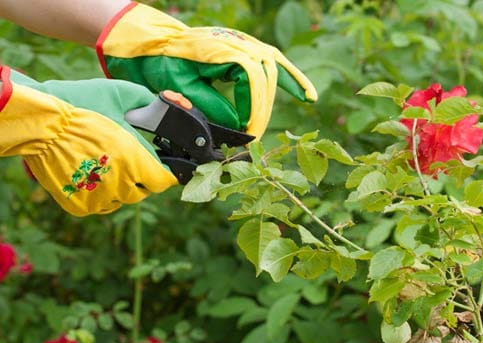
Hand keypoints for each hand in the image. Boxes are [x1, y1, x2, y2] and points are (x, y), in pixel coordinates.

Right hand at [0, 66, 177, 215]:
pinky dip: (100, 193)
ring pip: (122, 199)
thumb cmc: (80, 105)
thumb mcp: (121, 94)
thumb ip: (148, 102)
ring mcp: (99, 198)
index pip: (163, 180)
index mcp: (135, 160)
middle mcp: (120, 184)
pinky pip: (100, 204)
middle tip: (131, 161)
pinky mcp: (80, 206)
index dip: (165, 172)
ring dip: (121, 186)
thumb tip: (164, 105)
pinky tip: (93, 175)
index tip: (163, 167)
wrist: (39, 122)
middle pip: (143, 191)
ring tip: (108, 165)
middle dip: (142, 178)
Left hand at [96, 2, 316, 139]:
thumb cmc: (158, 64)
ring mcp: (239, 43)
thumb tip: (238, 127)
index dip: (254, 108)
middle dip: (265, 106)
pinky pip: (270, 60)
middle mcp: (235, 42)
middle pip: (266, 74)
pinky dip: (288, 75)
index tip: (248, 132)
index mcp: (220, 50)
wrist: (147, 43)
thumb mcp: (178, 89)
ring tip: (308, 98)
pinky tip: (305, 92)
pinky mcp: (240, 49)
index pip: (252, 80)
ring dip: (289, 83)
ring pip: (272, 64)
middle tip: (257, 134)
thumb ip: (210, 108)